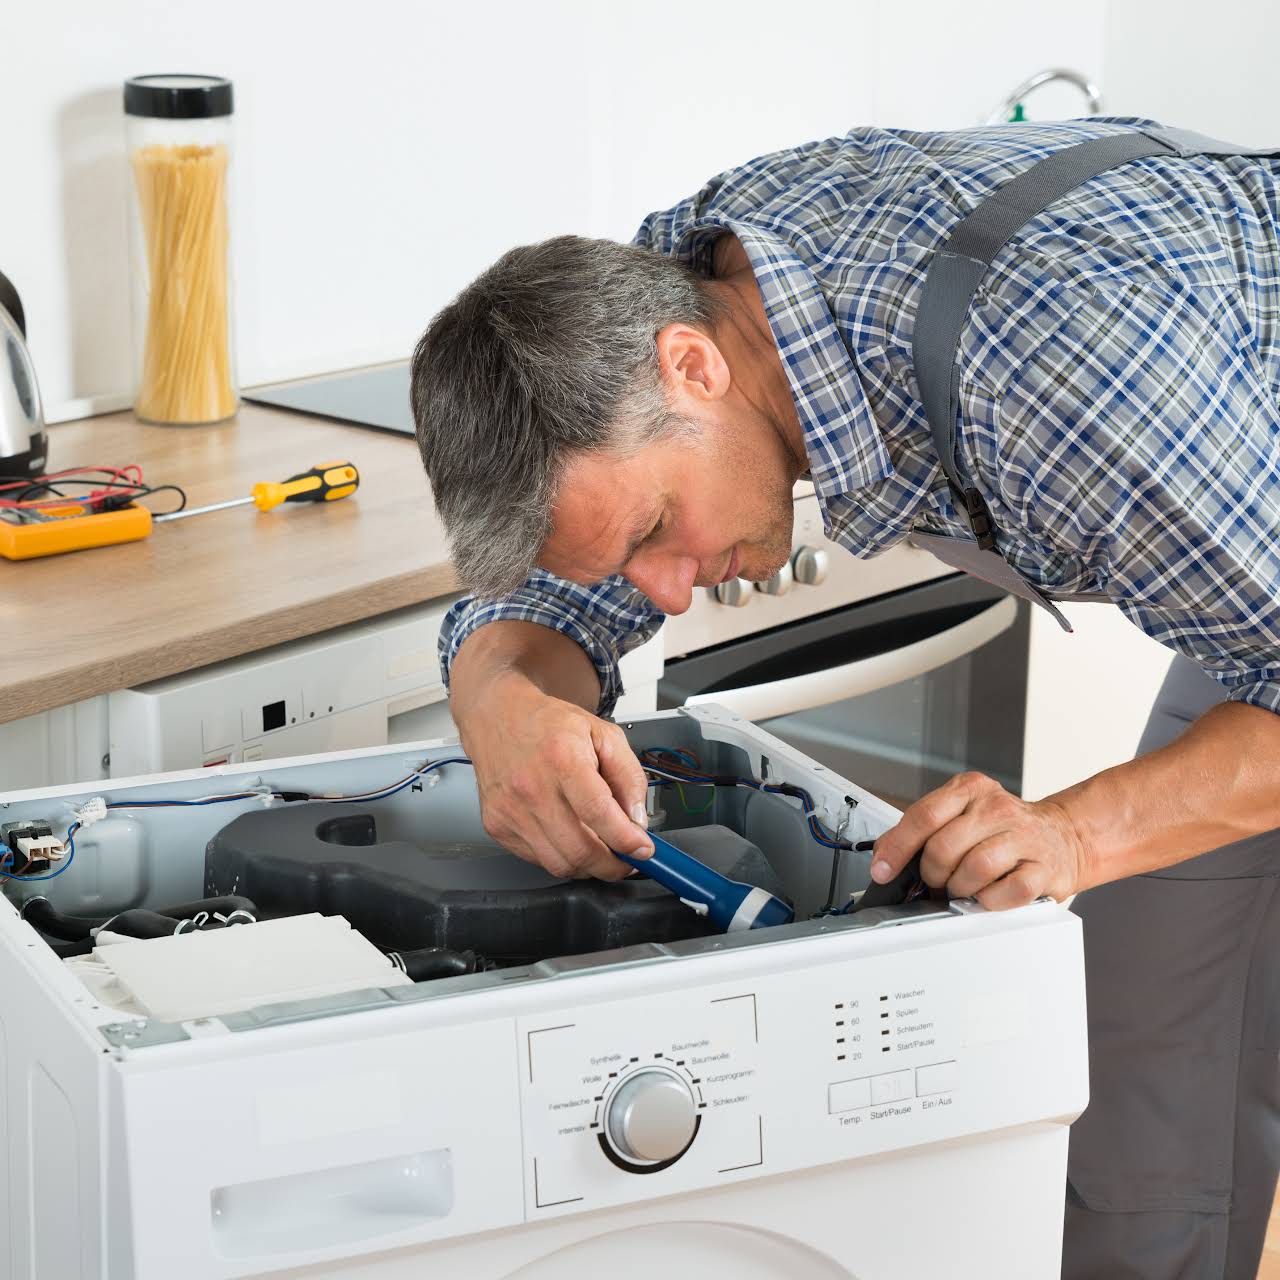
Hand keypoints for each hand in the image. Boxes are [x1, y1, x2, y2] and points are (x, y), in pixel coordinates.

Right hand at [454, 673, 652, 880]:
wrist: (497, 717)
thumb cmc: (548, 724)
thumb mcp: (603, 735)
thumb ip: (629, 776)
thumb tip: (636, 820)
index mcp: (562, 759)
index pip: (598, 813)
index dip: (626, 840)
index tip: (643, 850)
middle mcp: (532, 787)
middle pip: (579, 850)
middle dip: (612, 866)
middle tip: (627, 860)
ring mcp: (511, 810)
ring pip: (559, 864)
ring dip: (588, 866)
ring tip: (601, 851)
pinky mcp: (497, 825)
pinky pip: (538, 859)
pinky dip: (562, 857)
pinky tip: (570, 838)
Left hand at [867, 772, 1089, 909]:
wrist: (1062, 836)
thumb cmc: (1002, 829)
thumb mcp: (960, 814)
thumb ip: (922, 829)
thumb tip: (884, 856)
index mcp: (970, 789)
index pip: (923, 816)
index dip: (897, 848)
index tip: (883, 870)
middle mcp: (997, 808)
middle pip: (943, 847)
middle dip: (931, 873)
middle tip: (936, 880)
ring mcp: (1024, 837)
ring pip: (974, 869)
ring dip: (959, 888)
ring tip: (962, 887)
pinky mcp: (1044, 869)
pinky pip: (1006, 892)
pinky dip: (989, 901)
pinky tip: (987, 895)